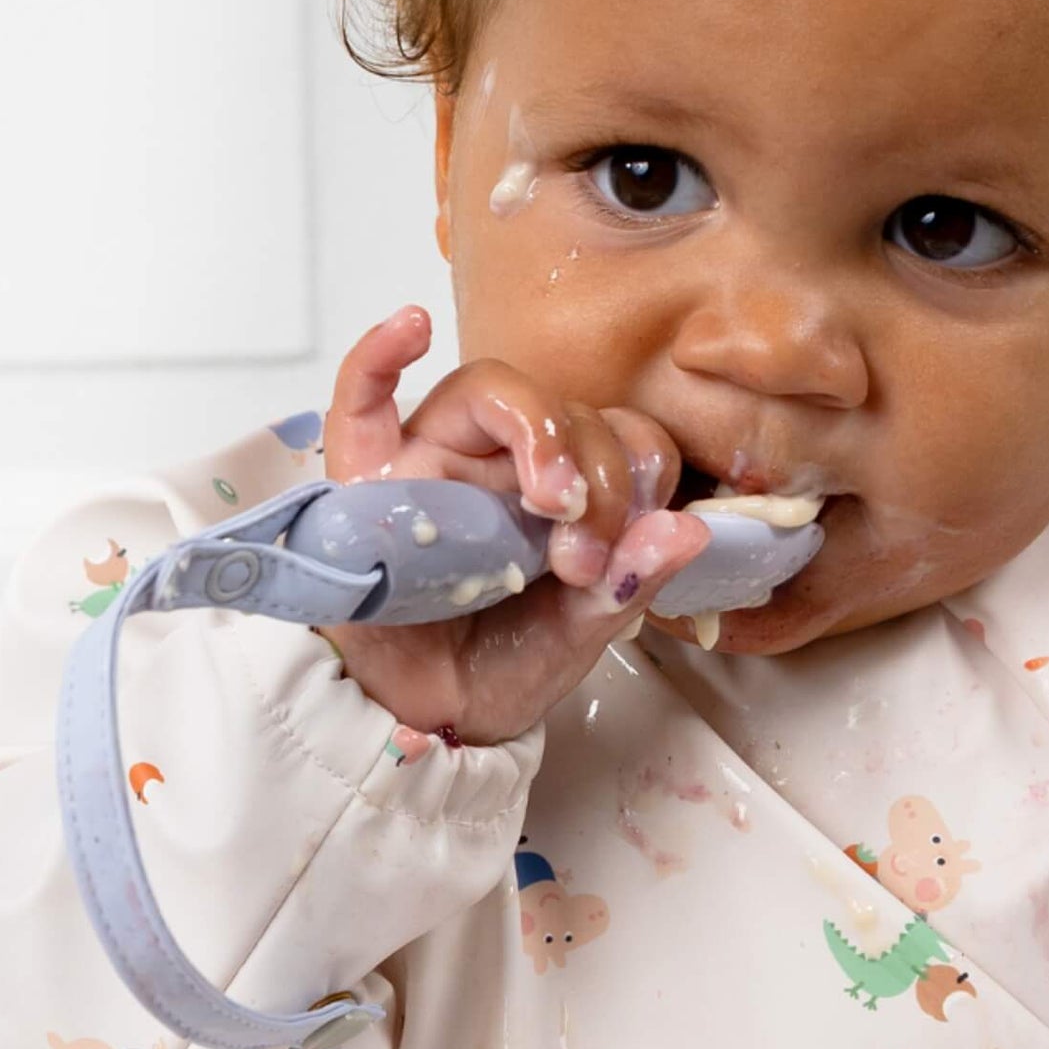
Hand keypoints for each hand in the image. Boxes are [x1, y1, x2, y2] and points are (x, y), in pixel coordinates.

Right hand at [310, 305, 709, 746]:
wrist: (430, 722)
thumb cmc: (504, 664)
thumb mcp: (584, 630)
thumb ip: (633, 578)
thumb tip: (691, 529)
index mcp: (564, 484)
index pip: (618, 432)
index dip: (636, 474)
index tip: (623, 553)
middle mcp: (501, 460)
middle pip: (558, 405)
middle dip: (596, 469)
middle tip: (584, 558)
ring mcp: (430, 462)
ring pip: (484, 392)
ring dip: (532, 429)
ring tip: (552, 496)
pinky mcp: (361, 484)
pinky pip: (357, 402)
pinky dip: (376, 357)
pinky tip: (408, 326)